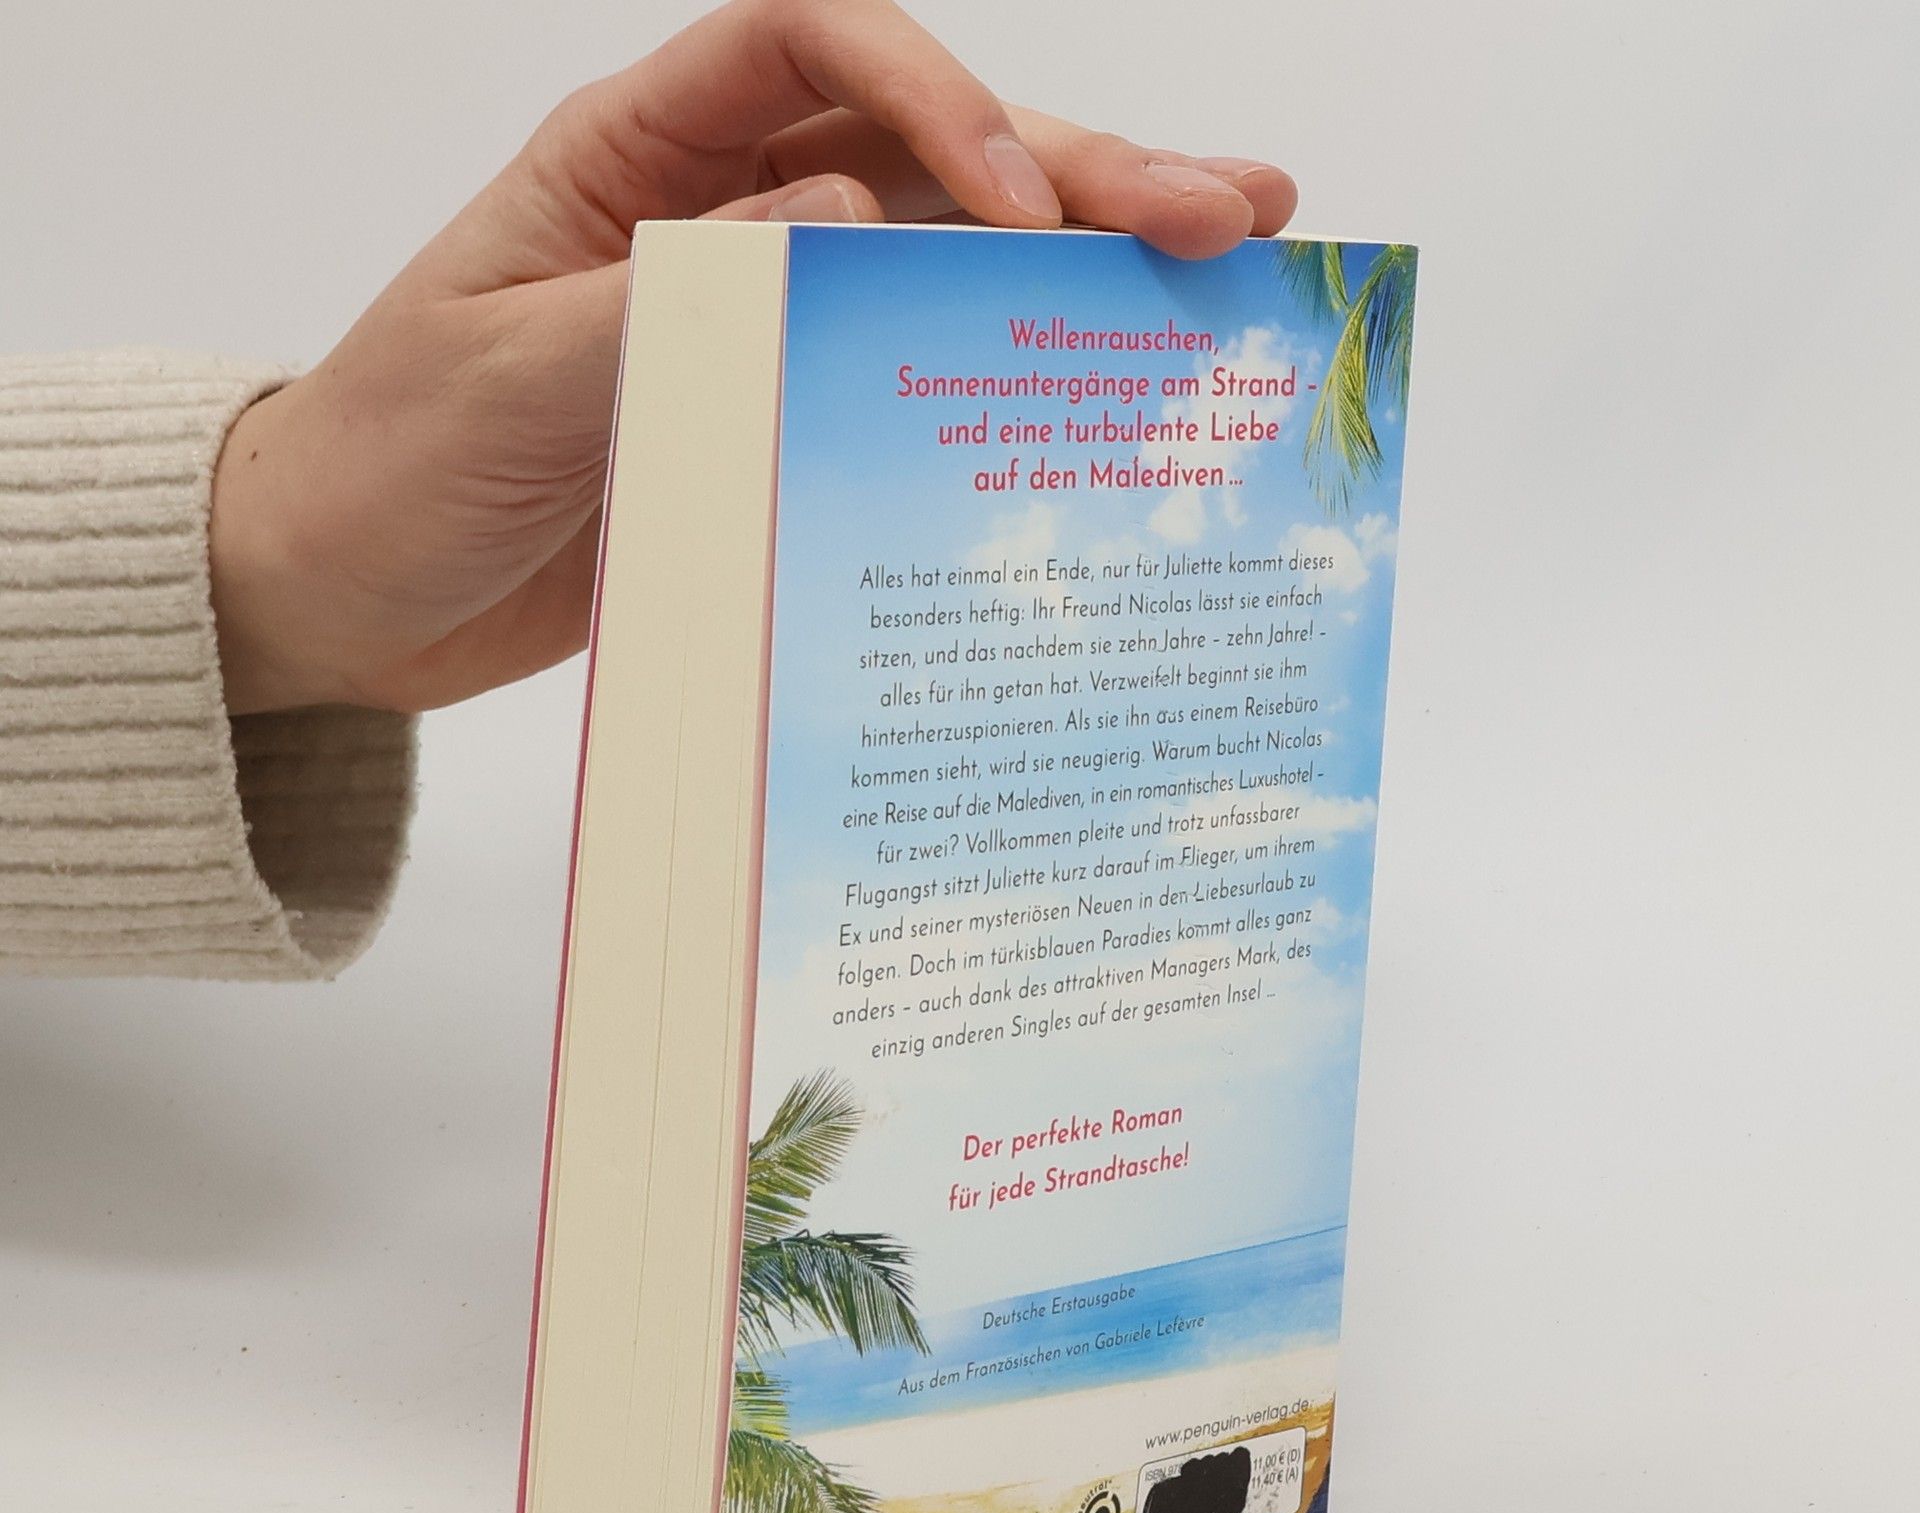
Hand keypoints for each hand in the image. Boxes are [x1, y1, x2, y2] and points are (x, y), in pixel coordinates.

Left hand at [210, 0, 1297, 714]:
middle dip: (1078, 169)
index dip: (936, 99)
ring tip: (1225, 262)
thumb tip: (847, 223)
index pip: (811, 52)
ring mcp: (759, 320)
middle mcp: (717, 217)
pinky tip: (1103, 389)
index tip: (1018, 204)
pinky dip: (1003, 376)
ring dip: (1080, 260)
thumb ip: (665, 300)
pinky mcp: (775, 418)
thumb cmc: (386, 465)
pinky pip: (907, 375)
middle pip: (925, 149)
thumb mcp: (503, 376)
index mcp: (633, 161)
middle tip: (1227, 212)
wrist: (341, 591)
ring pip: (945, 256)